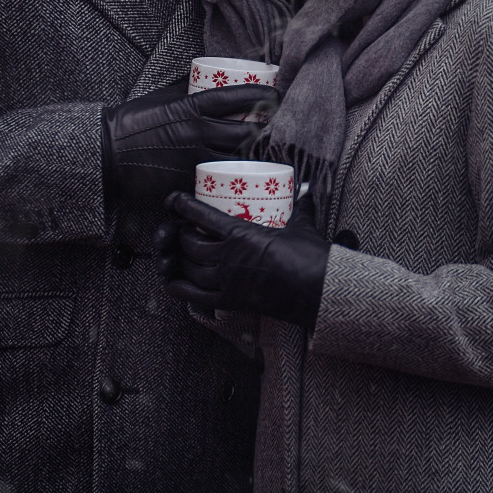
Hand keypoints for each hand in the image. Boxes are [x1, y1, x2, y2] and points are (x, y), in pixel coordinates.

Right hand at [101, 81, 276, 204]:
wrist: (109, 151)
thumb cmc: (134, 119)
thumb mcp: (163, 94)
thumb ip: (189, 86)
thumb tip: (211, 74)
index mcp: (192, 107)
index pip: (237, 97)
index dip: (262, 94)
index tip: (275, 93)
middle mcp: (197, 132)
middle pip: (246, 131)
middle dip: (266, 127)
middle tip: (274, 122)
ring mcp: (195, 159)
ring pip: (238, 157)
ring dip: (256, 152)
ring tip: (266, 146)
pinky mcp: (189, 179)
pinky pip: (220, 178)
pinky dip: (235, 174)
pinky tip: (245, 170)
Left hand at [158, 190, 328, 329]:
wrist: (320, 291)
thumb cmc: (312, 256)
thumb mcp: (302, 226)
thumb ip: (299, 207)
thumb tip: (306, 191)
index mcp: (242, 234)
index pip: (202, 216)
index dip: (183, 206)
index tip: (173, 200)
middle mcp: (229, 258)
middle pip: (190, 244)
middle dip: (181, 235)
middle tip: (183, 228)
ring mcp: (228, 282)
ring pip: (190, 269)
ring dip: (180, 259)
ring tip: (182, 252)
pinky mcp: (232, 302)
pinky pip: (196, 297)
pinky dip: (179, 288)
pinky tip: (173, 282)